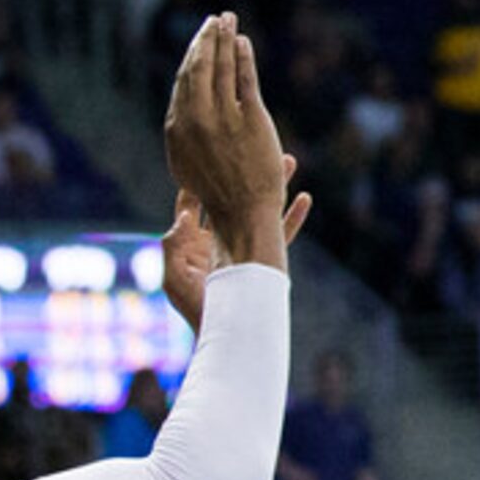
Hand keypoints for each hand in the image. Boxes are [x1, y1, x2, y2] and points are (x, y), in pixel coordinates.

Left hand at [160, 158, 309, 332]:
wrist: (225, 335)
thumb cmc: (195, 310)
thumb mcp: (174, 279)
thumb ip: (173, 247)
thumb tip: (183, 216)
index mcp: (195, 240)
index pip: (195, 199)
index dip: (200, 176)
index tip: (206, 150)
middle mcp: (221, 237)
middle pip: (232, 193)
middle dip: (242, 169)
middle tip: (253, 144)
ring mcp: (244, 245)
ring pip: (261, 206)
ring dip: (274, 184)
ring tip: (288, 159)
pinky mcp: (265, 257)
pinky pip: (283, 233)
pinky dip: (294, 216)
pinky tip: (305, 198)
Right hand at [162, 15, 292, 266]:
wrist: (243, 214)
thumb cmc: (218, 197)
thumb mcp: (189, 166)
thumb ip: (184, 136)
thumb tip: (181, 114)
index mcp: (177, 130)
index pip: (183, 84)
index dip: (190, 59)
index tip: (198, 42)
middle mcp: (196, 119)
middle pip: (198, 69)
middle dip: (205, 40)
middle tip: (212, 21)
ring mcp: (222, 117)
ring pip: (221, 68)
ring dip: (223, 39)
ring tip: (227, 20)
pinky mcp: (251, 118)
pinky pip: (244, 78)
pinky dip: (242, 56)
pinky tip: (242, 41)